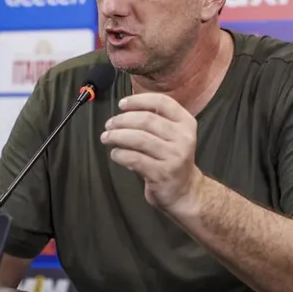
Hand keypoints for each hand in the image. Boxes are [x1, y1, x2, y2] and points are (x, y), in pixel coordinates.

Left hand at [100, 92, 204, 214]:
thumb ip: (156, 119)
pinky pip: (135, 159)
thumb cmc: (172, 159)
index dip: (138, 100)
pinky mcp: (162, 173)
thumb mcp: (173, 135)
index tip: (121, 104)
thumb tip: (125, 110)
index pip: (162, 102)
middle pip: (146, 119)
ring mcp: (174, 156)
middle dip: (122, 120)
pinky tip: (115, 154)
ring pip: (139, 138)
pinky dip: (120, 154)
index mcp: (186, 123)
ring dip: (117, 136)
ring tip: (107, 137)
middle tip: (109, 125)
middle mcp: (183, 138)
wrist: (184, 191)